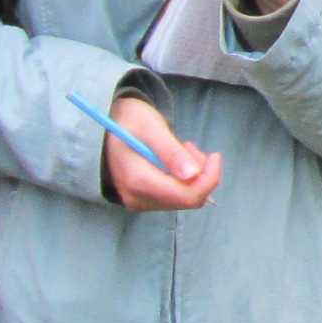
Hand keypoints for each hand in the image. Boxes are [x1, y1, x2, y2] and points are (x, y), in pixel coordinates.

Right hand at [105, 94, 221, 210]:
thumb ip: (171, 152)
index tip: (214, 155)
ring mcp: (140, 202)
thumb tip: (192, 175)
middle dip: (200, 173)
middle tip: (187, 145)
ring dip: (192, 174)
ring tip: (178, 148)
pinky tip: (173, 159)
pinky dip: (183, 178)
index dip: (209, 179)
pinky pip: (176, 196)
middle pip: (188, 198)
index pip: (186, 196)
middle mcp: (138, 198)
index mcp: (138, 181)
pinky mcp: (145, 200)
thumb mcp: (151, 127)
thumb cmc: (129, 120)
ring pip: (185, 198)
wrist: (107, 126)